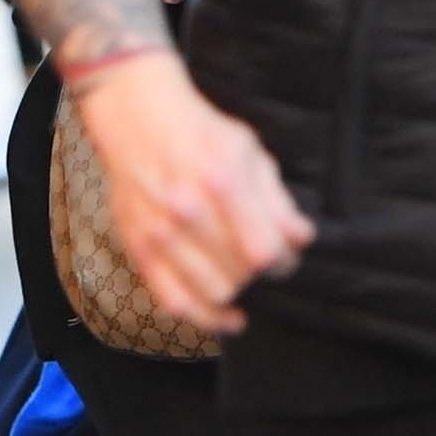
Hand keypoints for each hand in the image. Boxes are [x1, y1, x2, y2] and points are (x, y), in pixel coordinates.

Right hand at [73, 49, 315, 337]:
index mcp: (221, 181)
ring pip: (214, 292)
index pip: (265, 252)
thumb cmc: (197, 132)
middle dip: (262, 273)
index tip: (286, 253)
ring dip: (237, 290)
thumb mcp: (248, 150)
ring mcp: (159, 231)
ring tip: (242, 275)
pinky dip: (205, 318)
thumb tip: (299, 240)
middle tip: (264, 259)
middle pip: (242, 274)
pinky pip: (173, 301)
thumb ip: (276, 199)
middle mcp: (187, 210)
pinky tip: (227, 316)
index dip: (285, 260)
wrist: (136, 118)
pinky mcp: (138, 246)